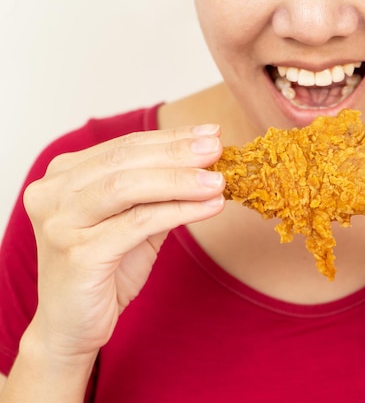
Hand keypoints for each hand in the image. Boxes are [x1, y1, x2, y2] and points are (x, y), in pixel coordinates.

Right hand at [22, 124, 225, 359]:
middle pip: (125, 161)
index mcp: (64, 176)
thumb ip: (159, 193)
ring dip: (180, 180)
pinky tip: (209, 207)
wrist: (74, 325)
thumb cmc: (104, 270)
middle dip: (177, 153)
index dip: (171, 138)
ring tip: (218, 180)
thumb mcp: (134, 222)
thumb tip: (205, 162)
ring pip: (128, 187)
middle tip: (217, 148)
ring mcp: (60, 223)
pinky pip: (138, 223)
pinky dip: (179, 212)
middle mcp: (53, 193)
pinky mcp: (77, 254)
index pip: (125, 147)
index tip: (210, 133)